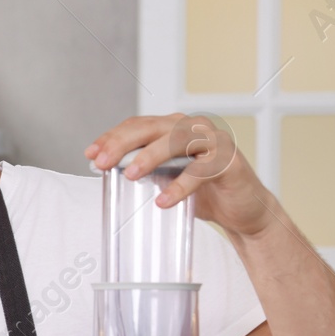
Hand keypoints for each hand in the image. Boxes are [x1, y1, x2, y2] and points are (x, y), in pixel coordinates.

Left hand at [85, 113, 279, 239]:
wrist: (244, 210)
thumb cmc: (204, 191)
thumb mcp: (167, 176)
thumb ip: (144, 168)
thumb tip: (105, 168)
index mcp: (175, 128)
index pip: (138, 125)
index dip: (112, 137)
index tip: (90, 154)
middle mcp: (194, 128)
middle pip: (152, 127)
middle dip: (123, 143)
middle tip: (102, 162)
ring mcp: (214, 141)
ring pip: (176, 141)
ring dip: (150, 156)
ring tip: (130, 175)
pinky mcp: (229, 161)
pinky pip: (201, 170)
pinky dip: (180, 186)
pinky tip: (163, 201)